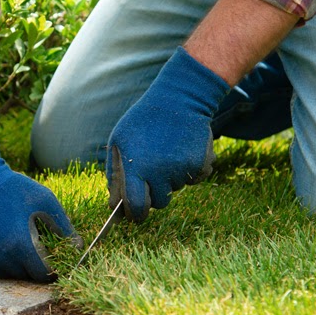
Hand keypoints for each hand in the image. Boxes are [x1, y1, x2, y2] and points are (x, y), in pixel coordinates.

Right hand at [0, 138, 79, 282]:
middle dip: (30, 265)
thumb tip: (78, 249)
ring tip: (8, 238)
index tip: (50, 261)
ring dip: (10, 265)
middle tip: (27, 243)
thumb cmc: (12, 188)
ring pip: (4, 276)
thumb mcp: (45, 201)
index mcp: (20, 246)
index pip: (43, 275)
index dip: (50, 269)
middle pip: (23, 277)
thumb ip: (64, 228)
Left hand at [107, 47, 230, 221]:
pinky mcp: (201, 165)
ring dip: (170, 178)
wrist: (179, 100)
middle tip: (152, 173)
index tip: (135, 214)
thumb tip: (114, 205)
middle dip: (154, 194)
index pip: (136, 206)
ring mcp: (182, 169)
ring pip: (176, 189)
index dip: (135, 215)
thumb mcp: (118, 141)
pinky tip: (182, 151)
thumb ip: (114, 174)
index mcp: (136, 167)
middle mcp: (161, 172)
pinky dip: (189, 171)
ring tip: (167, 152)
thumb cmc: (143, 121)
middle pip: (158, 202)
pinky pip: (193, 180)